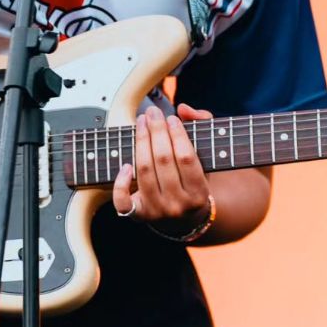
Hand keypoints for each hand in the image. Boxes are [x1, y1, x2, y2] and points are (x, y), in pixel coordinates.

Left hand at [112, 103, 214, 236]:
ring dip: (140, 142)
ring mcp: (157, 211)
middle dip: (156, 131)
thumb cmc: (193, 178)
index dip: (177, 134)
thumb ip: (201, 125)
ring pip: (144, 171)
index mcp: (199, 194)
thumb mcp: (206, 155)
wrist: (184, 218)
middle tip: (153, 112)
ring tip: (141, 122)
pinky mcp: (139, 215)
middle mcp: (179, 205)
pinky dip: (121, 183)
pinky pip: (124, 202)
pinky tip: (125, 165)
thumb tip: (183, 108)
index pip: (186, 158)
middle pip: (163, 161)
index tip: (171, 117)